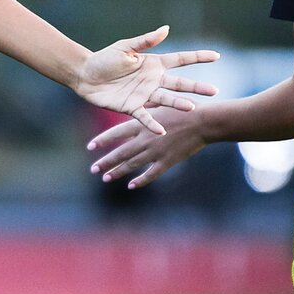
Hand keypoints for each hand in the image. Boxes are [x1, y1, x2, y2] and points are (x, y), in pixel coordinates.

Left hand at [72, 26, 218, 134]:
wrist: (85, 75)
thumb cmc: (104, 59)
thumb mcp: (125, 47)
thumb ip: (146, 40)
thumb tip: (167, 29)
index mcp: (154, 64)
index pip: (180, 59)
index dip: (197, 57)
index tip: (216, 56)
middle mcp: (153, 80)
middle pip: (179, 83)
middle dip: (196, 87)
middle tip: (214, 91)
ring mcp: (144, 95)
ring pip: (165, 100)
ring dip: (177, 104)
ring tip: (191, 108)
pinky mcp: (131, 107)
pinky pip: (145, 116)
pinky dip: (152, 123)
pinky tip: (162, 130)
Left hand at [87, 105, 206, 188]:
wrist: (203, 122)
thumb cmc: (182, 110)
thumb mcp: (159, 107)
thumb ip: (144, 113)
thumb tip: (132, 110)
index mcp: (142, 124)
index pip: (116, 133)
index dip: (102, 141)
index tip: (90, 147)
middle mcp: (146, 139)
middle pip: (120, 153)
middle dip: (105, 162)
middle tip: (93, 169)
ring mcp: (156, 151)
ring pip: (132, 164)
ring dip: (117, 172)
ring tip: (105, 178)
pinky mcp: (168, 161)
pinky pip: (151, 174)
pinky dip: (140, 180)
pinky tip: (131, 186)